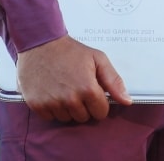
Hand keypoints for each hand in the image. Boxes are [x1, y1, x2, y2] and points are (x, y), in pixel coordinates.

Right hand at [15, 34, 131, 122]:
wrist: (42, 44)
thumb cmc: (71, 51)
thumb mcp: (98, 59)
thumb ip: (114, 81)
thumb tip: (127, 101)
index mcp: (87, 88)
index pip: (101, 113)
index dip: (99, 103)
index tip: (93, 93)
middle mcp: (70, 99)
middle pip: (84, 118)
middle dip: (84, 106)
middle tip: (77, 88)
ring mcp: (52, 103)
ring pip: (67, 119)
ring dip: (68, 108)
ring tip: (64, 89)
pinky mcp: (37, 105)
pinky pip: (50, 117)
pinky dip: (52, 108)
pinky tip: (52, 92)